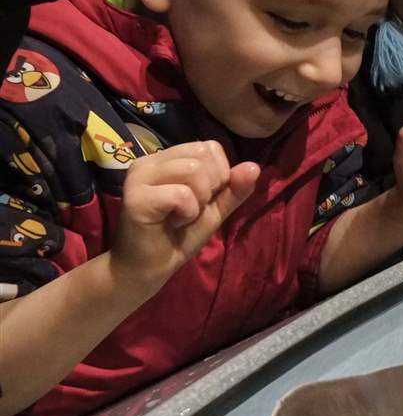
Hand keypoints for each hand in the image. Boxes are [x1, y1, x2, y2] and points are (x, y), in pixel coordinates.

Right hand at [113, 141, 259, 288]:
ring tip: (181, 216)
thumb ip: (234, 188)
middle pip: (202, 154)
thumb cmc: (180, 235)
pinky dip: (187, 213)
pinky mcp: (135, 197)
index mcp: (166, 158)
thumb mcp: (215, 209)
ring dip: (198, 201)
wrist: (151, 268)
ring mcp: (139, 176)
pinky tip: (172, 223)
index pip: (209, 147)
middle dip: (209, 187)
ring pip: (193, 171)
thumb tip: (254, 167)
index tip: (200, 199)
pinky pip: (181, 195)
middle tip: (190, 208)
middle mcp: (149, 161)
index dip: (218, 175)